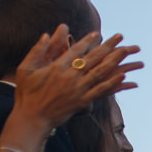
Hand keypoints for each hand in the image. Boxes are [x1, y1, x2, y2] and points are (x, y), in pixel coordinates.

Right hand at [11, 28, 142, 132]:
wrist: (32, 117)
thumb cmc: (27, 92)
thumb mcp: (26, 68)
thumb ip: (37, 50)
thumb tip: (45, 34)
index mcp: (57, 67)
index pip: (76, 50)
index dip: (88, 41)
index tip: (97, 33)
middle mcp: (70, 76)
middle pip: (93, 57)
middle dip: (107, 45)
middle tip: (119, 36)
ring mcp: (78, 89)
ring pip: (100, 72)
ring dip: (114, 60)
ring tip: (125, 51)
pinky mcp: (83, 101)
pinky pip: (100, 90)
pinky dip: (112, 83)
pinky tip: (123, 76)